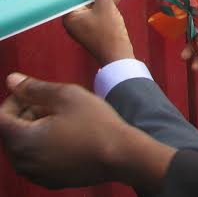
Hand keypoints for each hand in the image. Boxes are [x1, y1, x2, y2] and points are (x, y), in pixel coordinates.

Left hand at [0, 73, 174, 190]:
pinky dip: (46, 146)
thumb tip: (11, 80)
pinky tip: (70, 136)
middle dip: (26, 114)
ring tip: (65, 119)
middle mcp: (22, 162)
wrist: (122, 155)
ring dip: (36, 129)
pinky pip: (38, 159)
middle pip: (11, 132)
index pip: (0, 117)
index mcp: (21, 140)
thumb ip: (34, 87)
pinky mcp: (50, 180)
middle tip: (56, 104)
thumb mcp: (66, 95)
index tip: (37, 92)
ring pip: (24, 146)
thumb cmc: (96, 124)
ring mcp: (36, 174)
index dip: (15, 99)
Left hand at [63, 0, 133, 65]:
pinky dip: (106, 7)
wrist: (118, 55)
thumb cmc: (108, 32)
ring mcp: (84, 28)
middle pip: (82, 1)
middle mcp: (73, 23)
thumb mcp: (106, 6)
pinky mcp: (94, 31)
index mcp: (70, 17)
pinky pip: (97, 14)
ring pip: (92, 7)